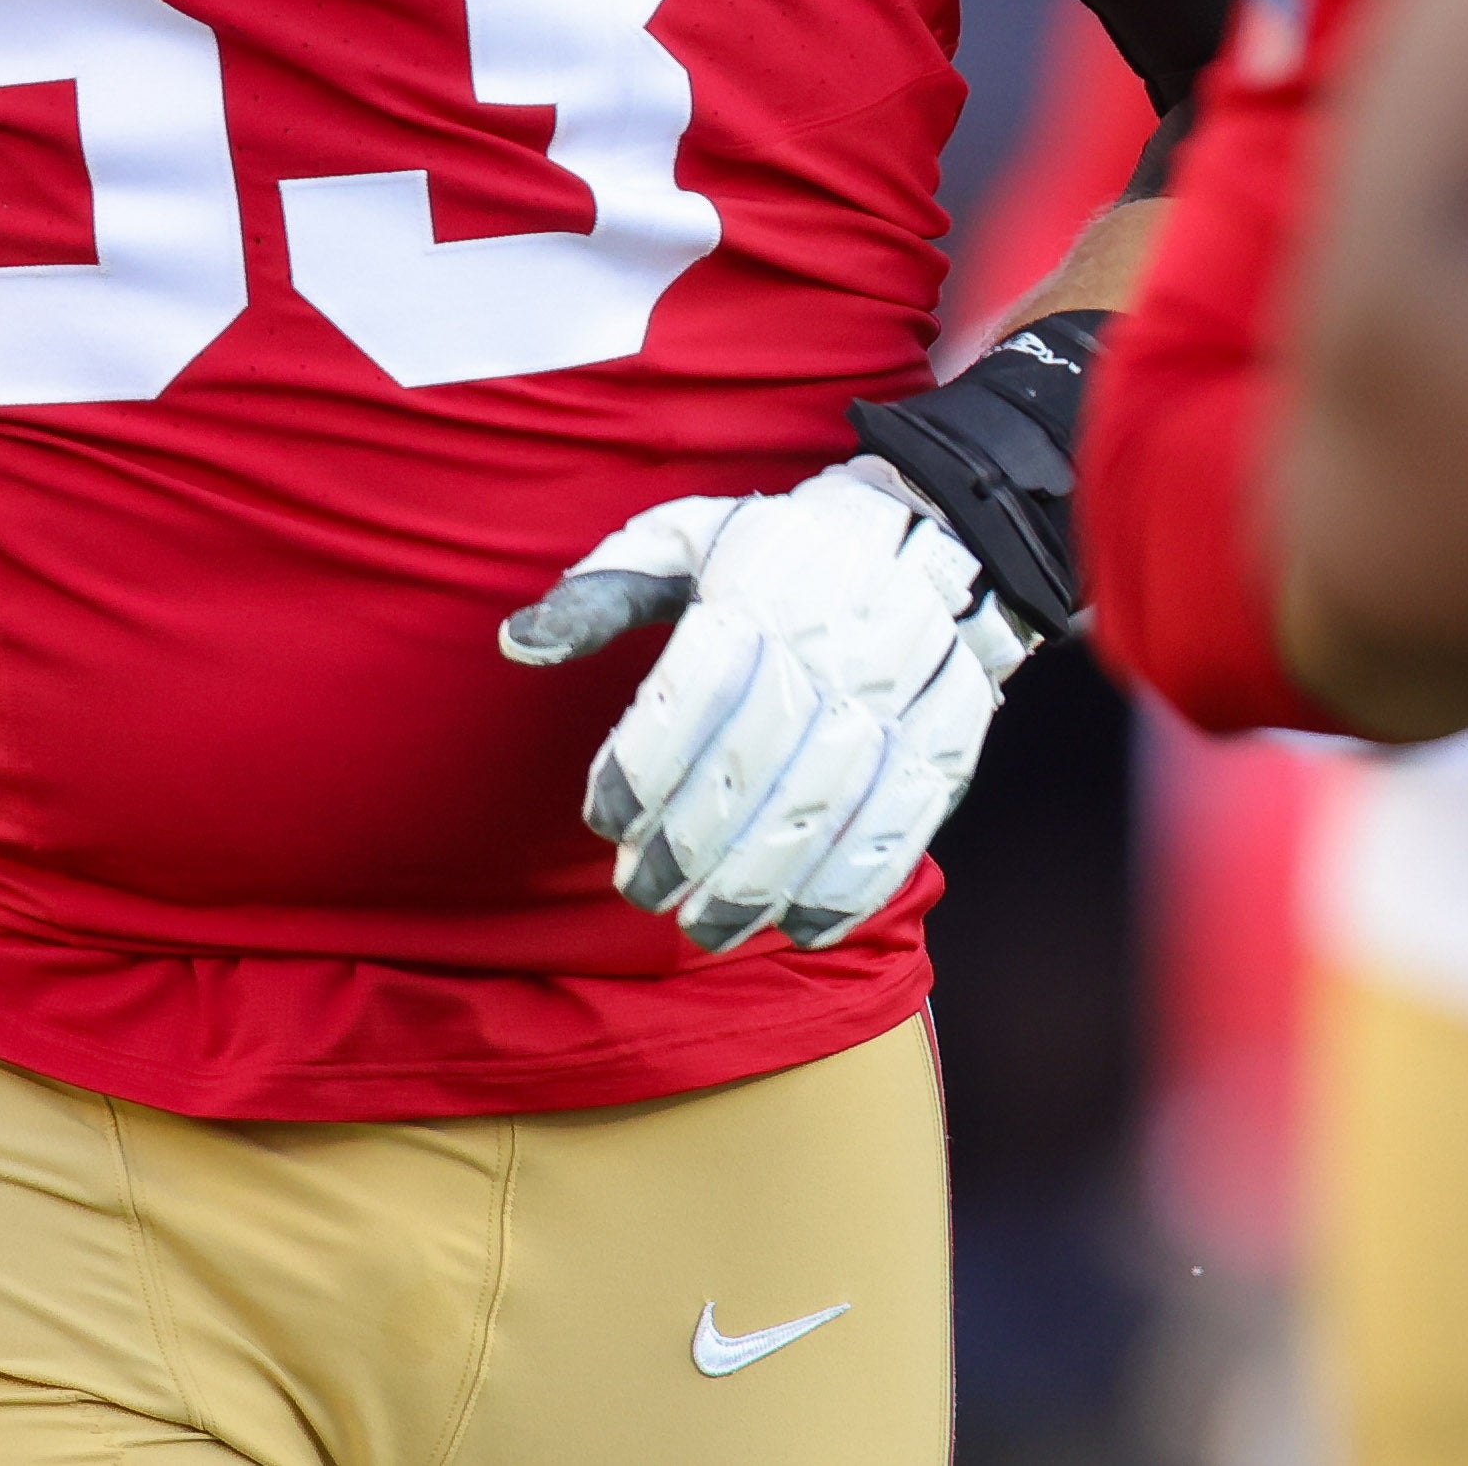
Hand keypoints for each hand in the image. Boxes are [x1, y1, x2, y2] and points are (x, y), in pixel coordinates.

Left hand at [501, 456, 1033, 953]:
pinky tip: (802, 926)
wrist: (927, 538)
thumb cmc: (776, 553)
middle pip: (758, 762)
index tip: (603, 821)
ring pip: (827, 805)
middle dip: (692, 844)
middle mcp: (836, 642)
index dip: (644, 766)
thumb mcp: (683, 540)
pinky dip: (854, 885)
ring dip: (763, 882)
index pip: (696, 690)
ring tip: (708, 929)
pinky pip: (904, 824)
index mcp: (762, 588)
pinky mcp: (949, 739)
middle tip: (643, 892)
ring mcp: (901, 695)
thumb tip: (518, 643)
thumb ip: (602, 591)